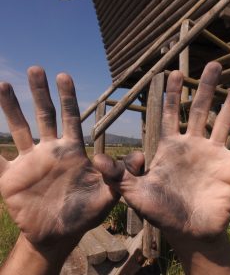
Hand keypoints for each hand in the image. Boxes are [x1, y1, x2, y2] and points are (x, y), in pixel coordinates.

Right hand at [0, 67, 119, 250]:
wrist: (58, 234)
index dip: (68, 98)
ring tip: (2, 83)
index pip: (71, 118)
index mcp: (71, 151)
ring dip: (10, 107)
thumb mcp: (107, 195)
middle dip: (40, 93)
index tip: (64, 76)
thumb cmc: (83, 214)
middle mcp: (50, 151)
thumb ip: (120, 175)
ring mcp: (29, 162)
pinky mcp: (10, 178)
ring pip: (18, 128)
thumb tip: (141, 156)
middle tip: (36, 69)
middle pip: (45, 116)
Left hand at [94, 62, 229, 240]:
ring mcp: (215, 155)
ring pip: (227, 122)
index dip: (173, 94)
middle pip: (201, 109)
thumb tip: (96, 160)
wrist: (186, 231)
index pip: (171, 114)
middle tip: (214, 65)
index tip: (174, 72)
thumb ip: (118, 175)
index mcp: (171, 147)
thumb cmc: (160, 212)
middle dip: (206, 87)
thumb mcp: (135, 193)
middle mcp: (193, 146)